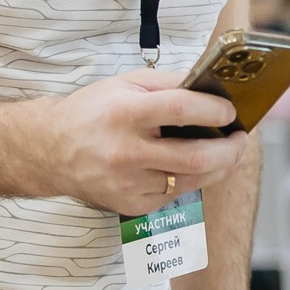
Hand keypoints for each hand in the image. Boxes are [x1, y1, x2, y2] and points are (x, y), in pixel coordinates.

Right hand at [43, 71, 247, 215]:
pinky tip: (198, 167)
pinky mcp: (131, 205)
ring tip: (229, 153)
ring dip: (220, 167)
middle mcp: (126, 152)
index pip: (181, 110)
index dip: (214, 111)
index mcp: (124, 114)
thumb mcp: (125, 84)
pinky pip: (175, 195)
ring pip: (191, 181)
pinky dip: (193, 180)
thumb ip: (169, 84)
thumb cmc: (92, 112)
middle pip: (195, 157)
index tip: (230, 112)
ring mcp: (128, 184)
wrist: (49, 151)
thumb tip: (211, 88)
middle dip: (229, 149)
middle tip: (241, 139)